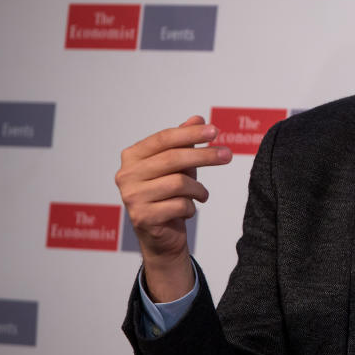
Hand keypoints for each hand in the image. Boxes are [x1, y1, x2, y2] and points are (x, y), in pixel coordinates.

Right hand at [115, 115, 231, 300]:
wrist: (161, 236)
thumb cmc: (169, 194)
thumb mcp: (178, 165)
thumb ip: (184, 141)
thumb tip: (197, 118)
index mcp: (132, 156)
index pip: (164, 138)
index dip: (190, 133)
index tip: (215, 131)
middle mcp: (126, 175)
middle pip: (173, 158)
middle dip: (204, 156)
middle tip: (227, 155)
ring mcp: (132, 197)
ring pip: (179, 183)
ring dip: (198, 189)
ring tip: (202, 194)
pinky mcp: (143, 217)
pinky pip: (179, 205)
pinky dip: (191, 207)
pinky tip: (188, 210)